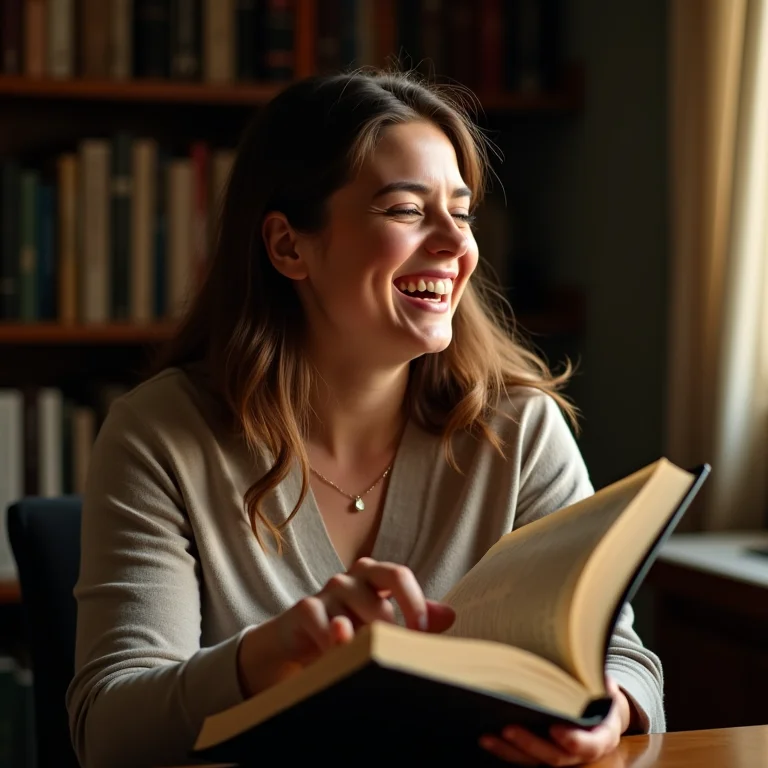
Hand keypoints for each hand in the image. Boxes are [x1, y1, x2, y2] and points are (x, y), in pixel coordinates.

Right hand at [237, 557, 454, 695]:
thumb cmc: (348, 626)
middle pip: (378, 605)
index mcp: (373, 575)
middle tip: (395, 663)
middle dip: (390, 639)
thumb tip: (450, 615)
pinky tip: (341, 663)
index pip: (398, 575)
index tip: (421, 634)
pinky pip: (327, 630)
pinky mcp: (304, 609)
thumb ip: (414, 617)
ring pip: (353, 621)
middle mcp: (349, 578)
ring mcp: (326, 592)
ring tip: (367, 666)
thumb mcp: (381, 621)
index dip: (414, 603)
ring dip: (363, 648)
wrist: (298, 640)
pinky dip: (337, 650)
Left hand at [479, 677, 629, 765]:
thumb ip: (591, 674)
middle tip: (508, 728)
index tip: (556, 730)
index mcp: (602, 734)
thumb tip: (577, 647)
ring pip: (535, 761)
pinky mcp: (542, 754)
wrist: (601, 706)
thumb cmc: (598, 688)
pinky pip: (523, 758)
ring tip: (488, 736)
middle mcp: (580, 750)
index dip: (576, 741)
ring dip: (511, 750)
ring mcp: (560, 754)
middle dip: (531, 744)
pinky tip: (486, 737)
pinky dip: (504, 750)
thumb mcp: (601, 681)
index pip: (592, 744)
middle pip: (557, 755)